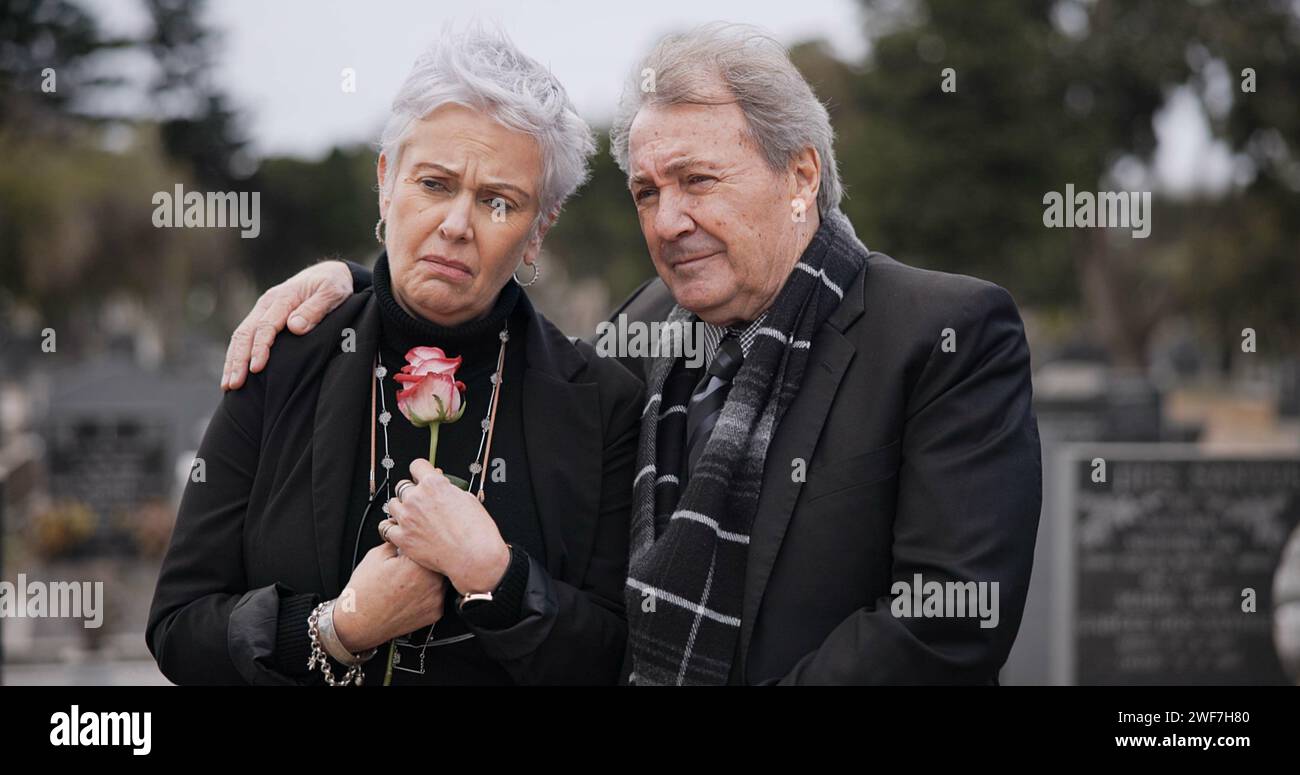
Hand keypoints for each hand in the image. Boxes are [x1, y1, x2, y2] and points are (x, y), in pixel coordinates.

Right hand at [221, 260, 353, 390]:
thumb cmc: (333, 285)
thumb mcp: (332, 293)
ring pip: (240, 336)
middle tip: (234, 384)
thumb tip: (294, 327)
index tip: (256, 368)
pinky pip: (244, 336)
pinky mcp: (262, 318)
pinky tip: (232, 373)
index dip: (260, 348)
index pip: (266, 326)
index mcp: (284, 298)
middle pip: (245, 333)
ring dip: (232, 361)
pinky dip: (236, 355)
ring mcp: (262, 311)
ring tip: (227, 385)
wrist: (328, 273)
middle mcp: (267, 304)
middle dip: (238, 360)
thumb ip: (315, 309)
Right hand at [332, 542, 445, 652]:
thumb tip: (406, 535)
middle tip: (412, 562)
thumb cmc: (364, 592)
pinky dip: (430, 592)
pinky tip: (412, 593)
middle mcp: (432, 582)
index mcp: (418, 565)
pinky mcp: (436, 612)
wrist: (360, 623)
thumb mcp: (376, 555)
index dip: (421, 544)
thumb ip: (397, 541)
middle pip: (439, 561)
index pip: (430, 544)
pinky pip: (439, 595)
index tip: (415, 545)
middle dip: (428, 559)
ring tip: (409, 579)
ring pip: (442, 578)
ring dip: (432, 575)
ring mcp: (436, 599)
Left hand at [379, 459, 510, 594]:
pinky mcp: (402, 538)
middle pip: (402, 486)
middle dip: (411, 492)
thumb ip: (450, 491)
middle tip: (420, 501)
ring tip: (411, 517)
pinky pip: (386, 527)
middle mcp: (417, 498)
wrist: (474, 557)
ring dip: (400, 508)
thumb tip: (445, 490)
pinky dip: (393, 528)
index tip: (421, 476)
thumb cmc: (476, 532)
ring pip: (392, 504)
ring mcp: (407, 518)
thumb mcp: (469, 499)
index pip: (417, 466)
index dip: (420, 471)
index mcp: (434, 484)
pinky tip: (400, 529)